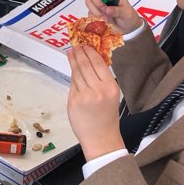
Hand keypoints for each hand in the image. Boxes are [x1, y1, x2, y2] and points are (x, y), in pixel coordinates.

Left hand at [67, 46, 124, 160]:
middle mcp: (98, 90)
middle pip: (86, 65)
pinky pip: (72, 84)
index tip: (85, 45)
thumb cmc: (107, 117)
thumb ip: (102, 79)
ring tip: (71, 53)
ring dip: (73, 61)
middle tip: (76, 46)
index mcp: (110, 87)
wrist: (101, 138)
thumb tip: (91, 60)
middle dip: (79, 53)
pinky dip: (72, 75)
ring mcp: (84, 95)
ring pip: (77, 73)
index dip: (90, 52)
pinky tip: (72, 69)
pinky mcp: (74, 101)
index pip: (99, 63)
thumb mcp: (111, 95)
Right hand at [85, 0, 143, 34]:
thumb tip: (106, 9)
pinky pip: (89, 12)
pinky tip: (102, 20)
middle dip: (96, 0)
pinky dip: (94, 16)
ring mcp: (98, 4)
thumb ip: (117, 10)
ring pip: (89, 2)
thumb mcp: (126, 13)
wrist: (128, 29)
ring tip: (104, 17)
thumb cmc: (129, 17)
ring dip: (95, 10)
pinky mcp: (95, 13)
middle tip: (103, 8)